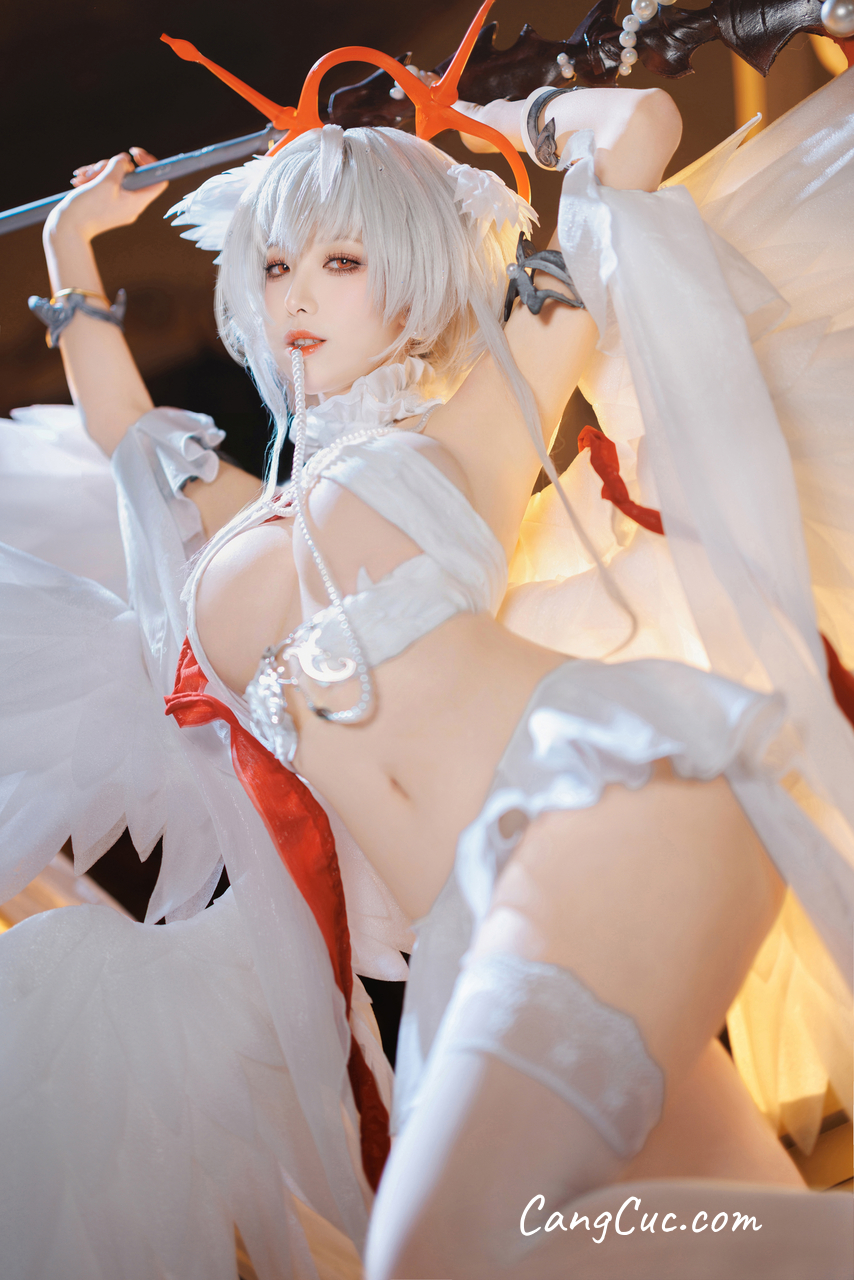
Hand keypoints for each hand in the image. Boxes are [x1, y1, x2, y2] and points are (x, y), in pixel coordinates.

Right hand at [45, 147, 167, 242]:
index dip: (150, 163)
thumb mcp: (106, 181)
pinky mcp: (108, 205)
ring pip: (116, 178)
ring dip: (99, 171)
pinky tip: (80, 180)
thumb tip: (126, 161)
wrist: (67, 228)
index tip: (134, 154)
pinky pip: (107, 186)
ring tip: (82, 177)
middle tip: (95, 170)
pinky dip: (95, 179)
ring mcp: (120, 206)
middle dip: (111, 166)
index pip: (157, 180)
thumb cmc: (87, 208)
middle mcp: (132, 205)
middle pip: (131, 175)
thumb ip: (119, 166)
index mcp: (138, 202)